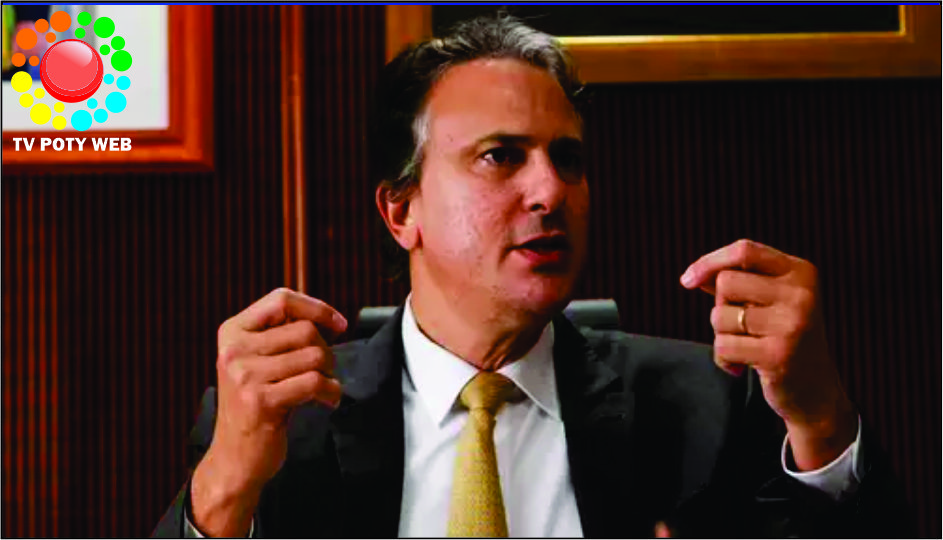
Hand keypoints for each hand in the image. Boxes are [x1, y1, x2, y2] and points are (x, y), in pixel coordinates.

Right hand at [190, 288, 347, 536]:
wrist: (235, 459)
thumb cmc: (255, 407)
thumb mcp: (256, 362)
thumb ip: (279, 336)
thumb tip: (325, 317)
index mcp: (232, 332)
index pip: (281, 299)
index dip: (316, 308)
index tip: (339, 325)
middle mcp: (234, 350)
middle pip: (304, 330)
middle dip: (326, 350)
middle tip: (323, 372)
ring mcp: (245, 375)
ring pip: (313, 355)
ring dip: (329, 373)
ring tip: (322, 388)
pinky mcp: (261, 401)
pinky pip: (314, 382)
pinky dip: (330, 392)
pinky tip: (326, 401)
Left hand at [681, 240, 856, 470]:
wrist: (815, 392)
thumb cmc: (782, 339)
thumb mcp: (767, 302)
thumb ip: (736, 283)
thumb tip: (692, 276)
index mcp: (801, 272)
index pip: (744, 250)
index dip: (709, 262)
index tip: (687, 281)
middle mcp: (801, 293)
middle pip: (725, 282)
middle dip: (721, 306)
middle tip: (741, 327)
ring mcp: (792, 324)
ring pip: (719, 315)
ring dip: (723, 335)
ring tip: (748, 347)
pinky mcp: (778, 355)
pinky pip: (722, 345)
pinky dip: (723, 359)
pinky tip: (742, 367)